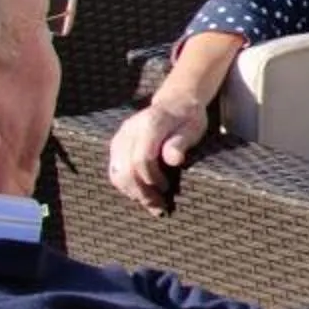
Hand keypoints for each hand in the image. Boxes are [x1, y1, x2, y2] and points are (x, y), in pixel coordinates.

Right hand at [108, 95, 210, 215]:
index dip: (152, 178)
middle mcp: (129, 131)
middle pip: (124, 169)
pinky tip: (142, 195)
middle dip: (141, 192)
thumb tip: (174, 160)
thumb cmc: (188, 117)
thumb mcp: (193, 127)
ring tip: (152, 204)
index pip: (141, 159)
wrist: (176, 102)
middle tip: (159, 206)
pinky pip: (115, 171)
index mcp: (149, 125)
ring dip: (133, 193)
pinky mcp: (117, 145)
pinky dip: (127, 187)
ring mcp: (120, 138)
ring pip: (116, 173)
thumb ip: (181, 143)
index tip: (167, 189)